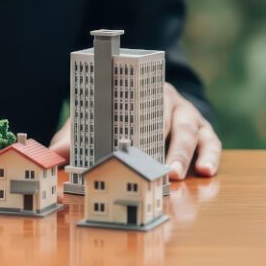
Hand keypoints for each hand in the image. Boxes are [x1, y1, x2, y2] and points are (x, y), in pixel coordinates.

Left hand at [49, 83, 221, 179]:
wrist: (155, 102)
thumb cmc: (120, 115)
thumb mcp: (97, 119)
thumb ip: (76, 135)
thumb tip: (54, 154)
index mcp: (139, 92)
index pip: (137, 100)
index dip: (133, 115)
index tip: (127, 134)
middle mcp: (167, 100)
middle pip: (167, 118)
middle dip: (160, 142)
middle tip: (156, 164)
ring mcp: (189, 114)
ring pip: (190, 130)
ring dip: (183, 153)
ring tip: (176, 174)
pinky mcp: (204, 129)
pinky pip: (211, 141)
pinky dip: (211, 156)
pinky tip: (206, 171)